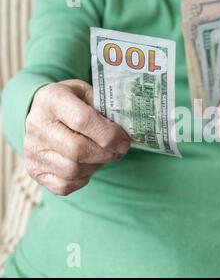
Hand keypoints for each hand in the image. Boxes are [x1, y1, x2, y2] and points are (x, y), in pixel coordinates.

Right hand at [24, 80, 130, 195]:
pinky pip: (65, 185)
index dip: (110, 134)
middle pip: (78, 150)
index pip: (83, 121)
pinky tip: (87, 164)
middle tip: (120, 150)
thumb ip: (106, 109)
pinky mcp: (34, 170)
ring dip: (96, 166)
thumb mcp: (90, 94)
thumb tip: (126, 132)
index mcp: (52, 99)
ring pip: (73, 170)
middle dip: (107, 154)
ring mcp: (33, 150)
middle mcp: (37, 125)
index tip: (125, 139)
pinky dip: (83, 179)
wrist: (44, 111)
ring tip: (103, 155)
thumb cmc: (74, 102)